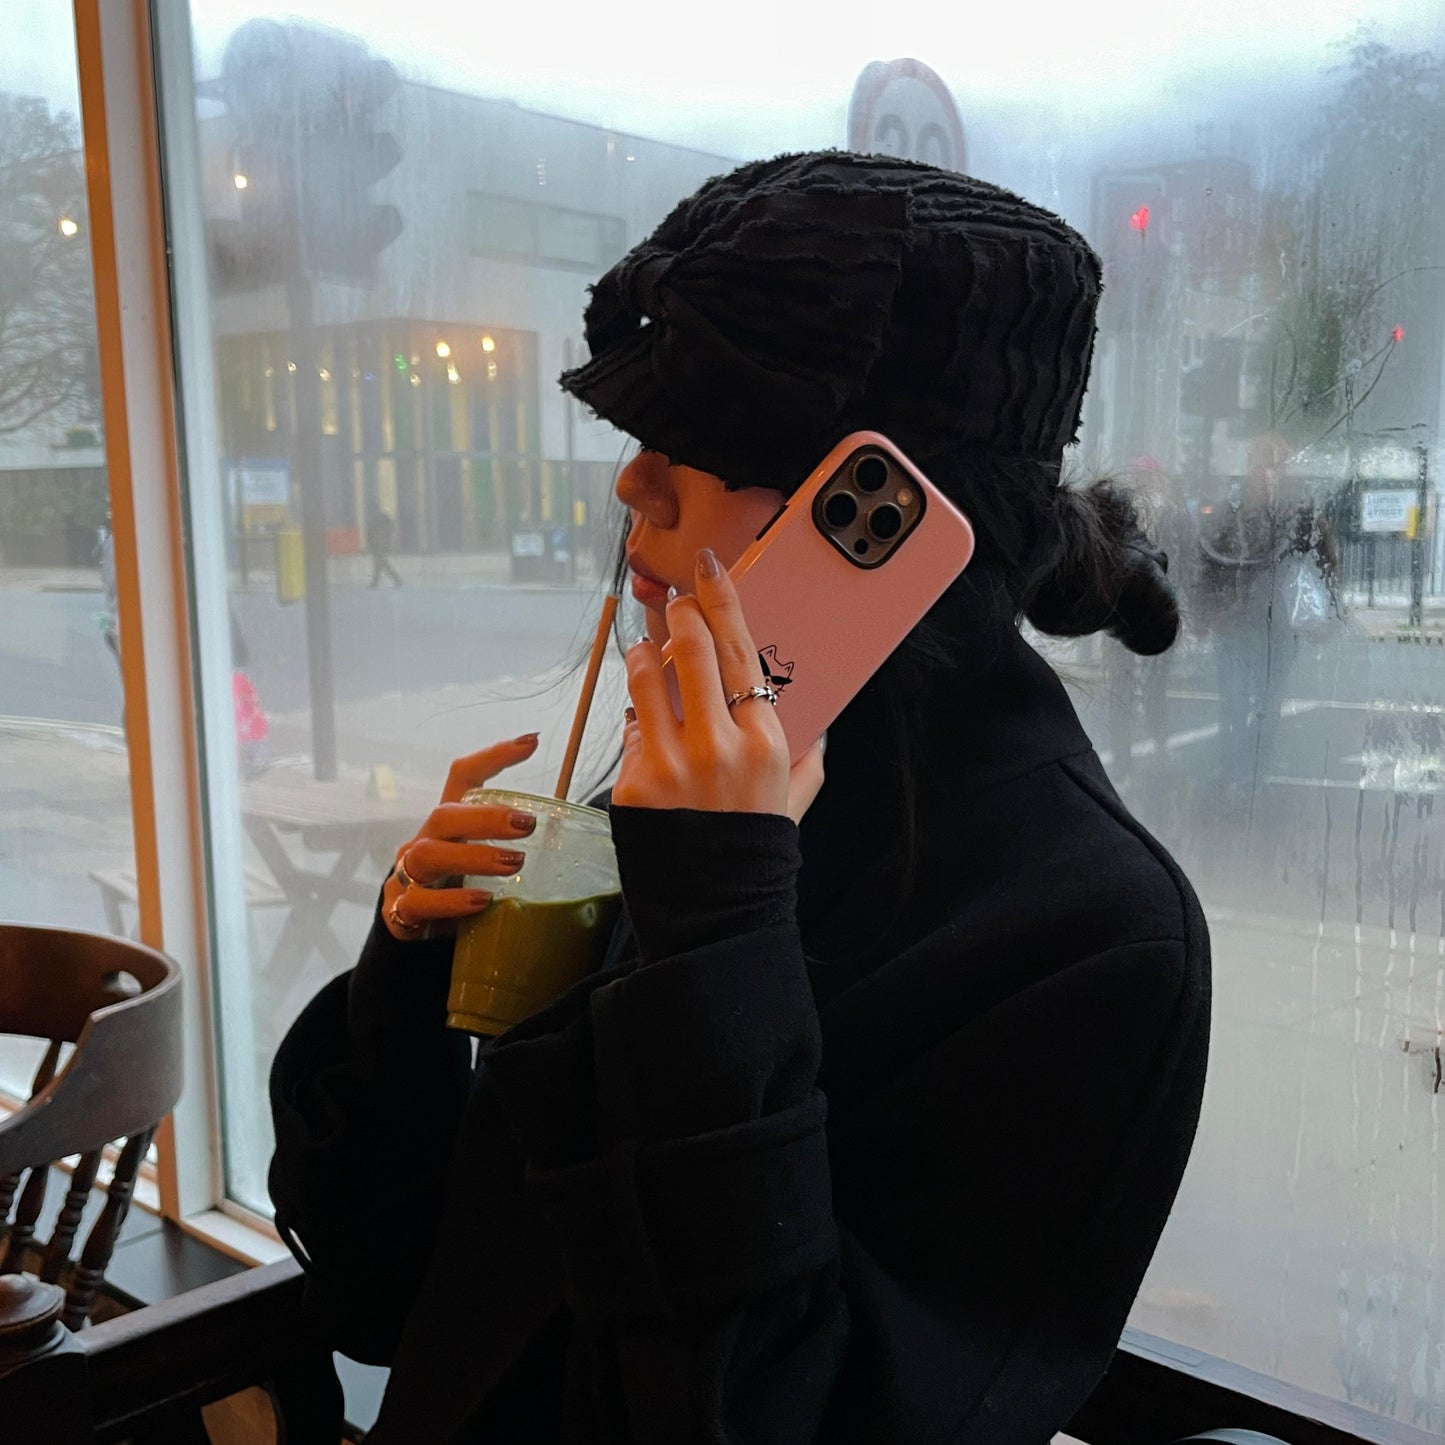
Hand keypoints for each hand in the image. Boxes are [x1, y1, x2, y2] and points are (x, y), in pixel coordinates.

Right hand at [382, 733, 541, 941]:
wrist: (417, 942)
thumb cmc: (460, 895)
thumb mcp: (487, 868)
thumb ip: (517, 851)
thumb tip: (578, 848)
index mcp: (449, 826)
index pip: (463, 778)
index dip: (493, 757)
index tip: (531, 742)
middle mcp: (424, 843)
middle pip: (444, 815)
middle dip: (486, 817)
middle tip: (527, 824)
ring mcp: (407, 877)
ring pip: (428, 855)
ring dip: (473, 857)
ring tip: (513, 863)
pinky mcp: (401, 912)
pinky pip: (419, 902)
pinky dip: (451, 901)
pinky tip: (481, 901)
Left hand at [614, 549, 824, 823]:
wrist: (715, 911)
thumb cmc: (756, 849)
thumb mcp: (795, 799)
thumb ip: (808, 755)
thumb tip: (818, 722)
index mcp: (764, 741)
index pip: (739, 651)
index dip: (720, 599)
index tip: (706, 567)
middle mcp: (718, 745)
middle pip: (690, 650)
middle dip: (677, 615)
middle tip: (671, 601)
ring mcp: (672, 764)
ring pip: (645, 680)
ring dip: (643, 655)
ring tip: (646, 650)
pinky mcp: (634, 784)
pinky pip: (630, 732)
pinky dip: (636, 720)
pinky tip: (644, 724)